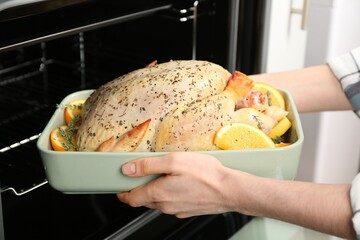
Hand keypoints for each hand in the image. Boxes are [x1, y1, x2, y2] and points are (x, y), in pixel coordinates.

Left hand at [117, 152, 233, 217]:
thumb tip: (128, 169)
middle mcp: (166, 205)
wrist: (230, 190)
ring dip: (155, 191)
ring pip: (158, 202)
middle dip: (139, 190)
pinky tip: (179, 183)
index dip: (123, 193)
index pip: (132, 198)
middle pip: (144, 200)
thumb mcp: (174, 161)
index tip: (120, 187)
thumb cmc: (206, 174)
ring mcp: (177, 210)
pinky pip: (172, 203)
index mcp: (159, 193)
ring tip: (163, 176)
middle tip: (141, 176)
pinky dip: (169, 194)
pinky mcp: (187, 210)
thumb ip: (148, 165)